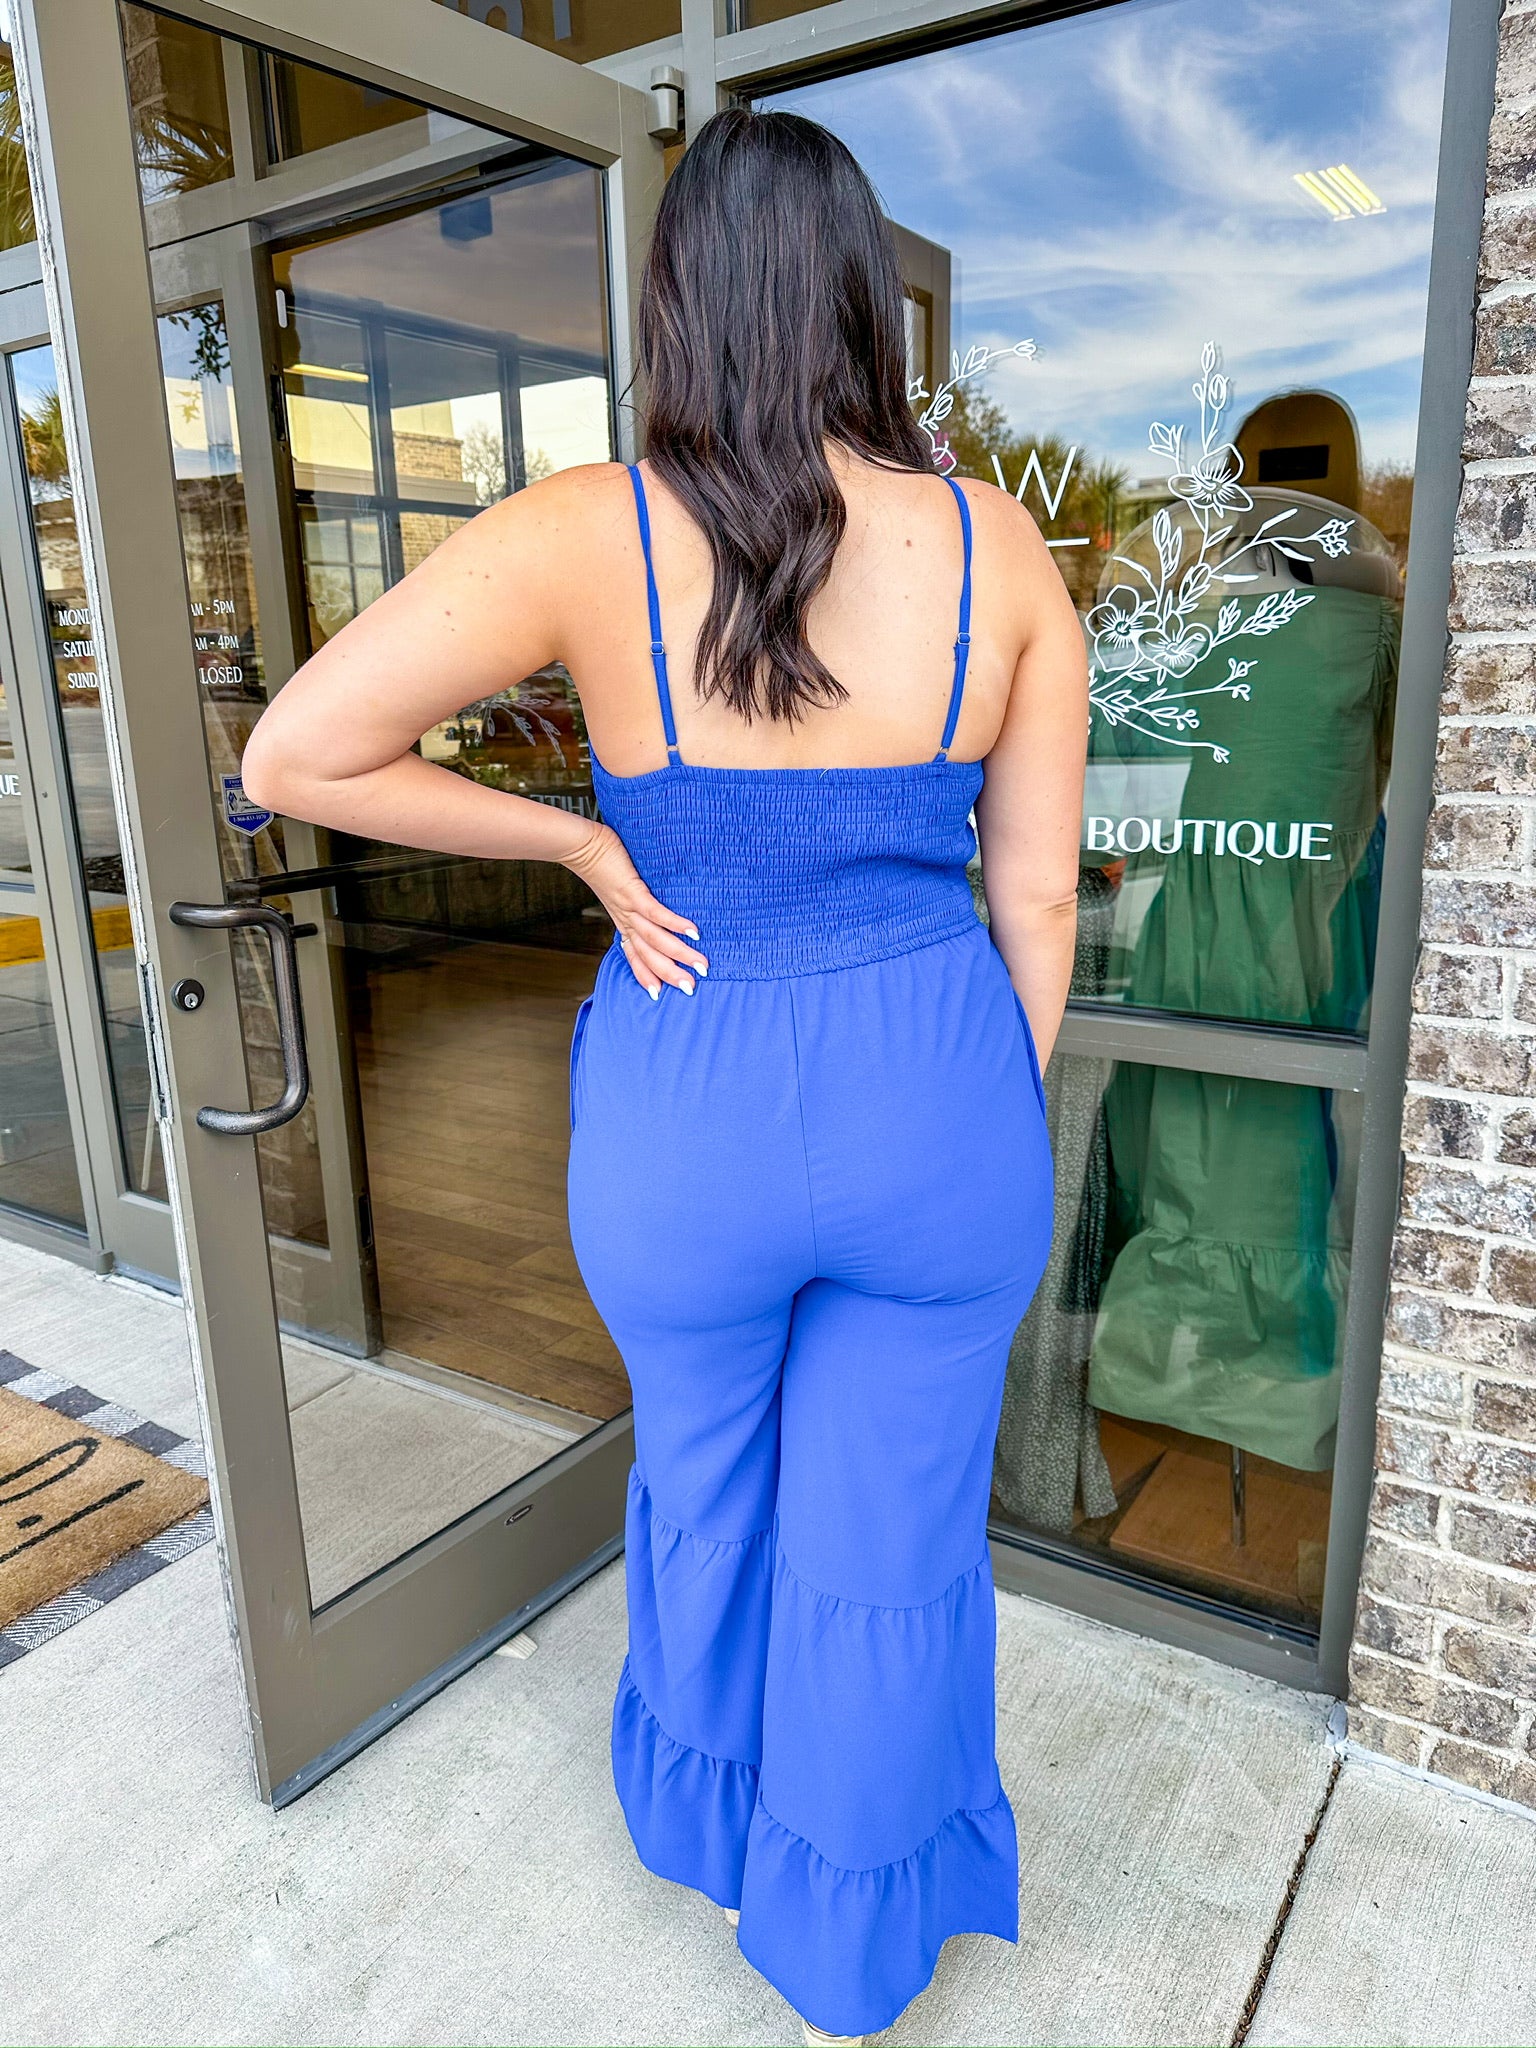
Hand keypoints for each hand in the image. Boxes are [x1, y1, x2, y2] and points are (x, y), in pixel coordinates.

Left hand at [563, 820, 707, 998]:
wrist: (582, 847)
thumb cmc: (603, 864)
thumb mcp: (618, 890)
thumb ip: (634, 900)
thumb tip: (652, 904)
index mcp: (623, 922)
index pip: (635, 956)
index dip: (646, 976)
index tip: (660, 995)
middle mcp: (626, 920)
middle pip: (648, 955)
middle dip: (670, 974)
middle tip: (691, 989)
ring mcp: (629, 908)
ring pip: (655, 939)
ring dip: (679, 954)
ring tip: (700, 965)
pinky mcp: (633, 892)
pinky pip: (656, 913)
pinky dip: (674, 924)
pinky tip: (693, 932)